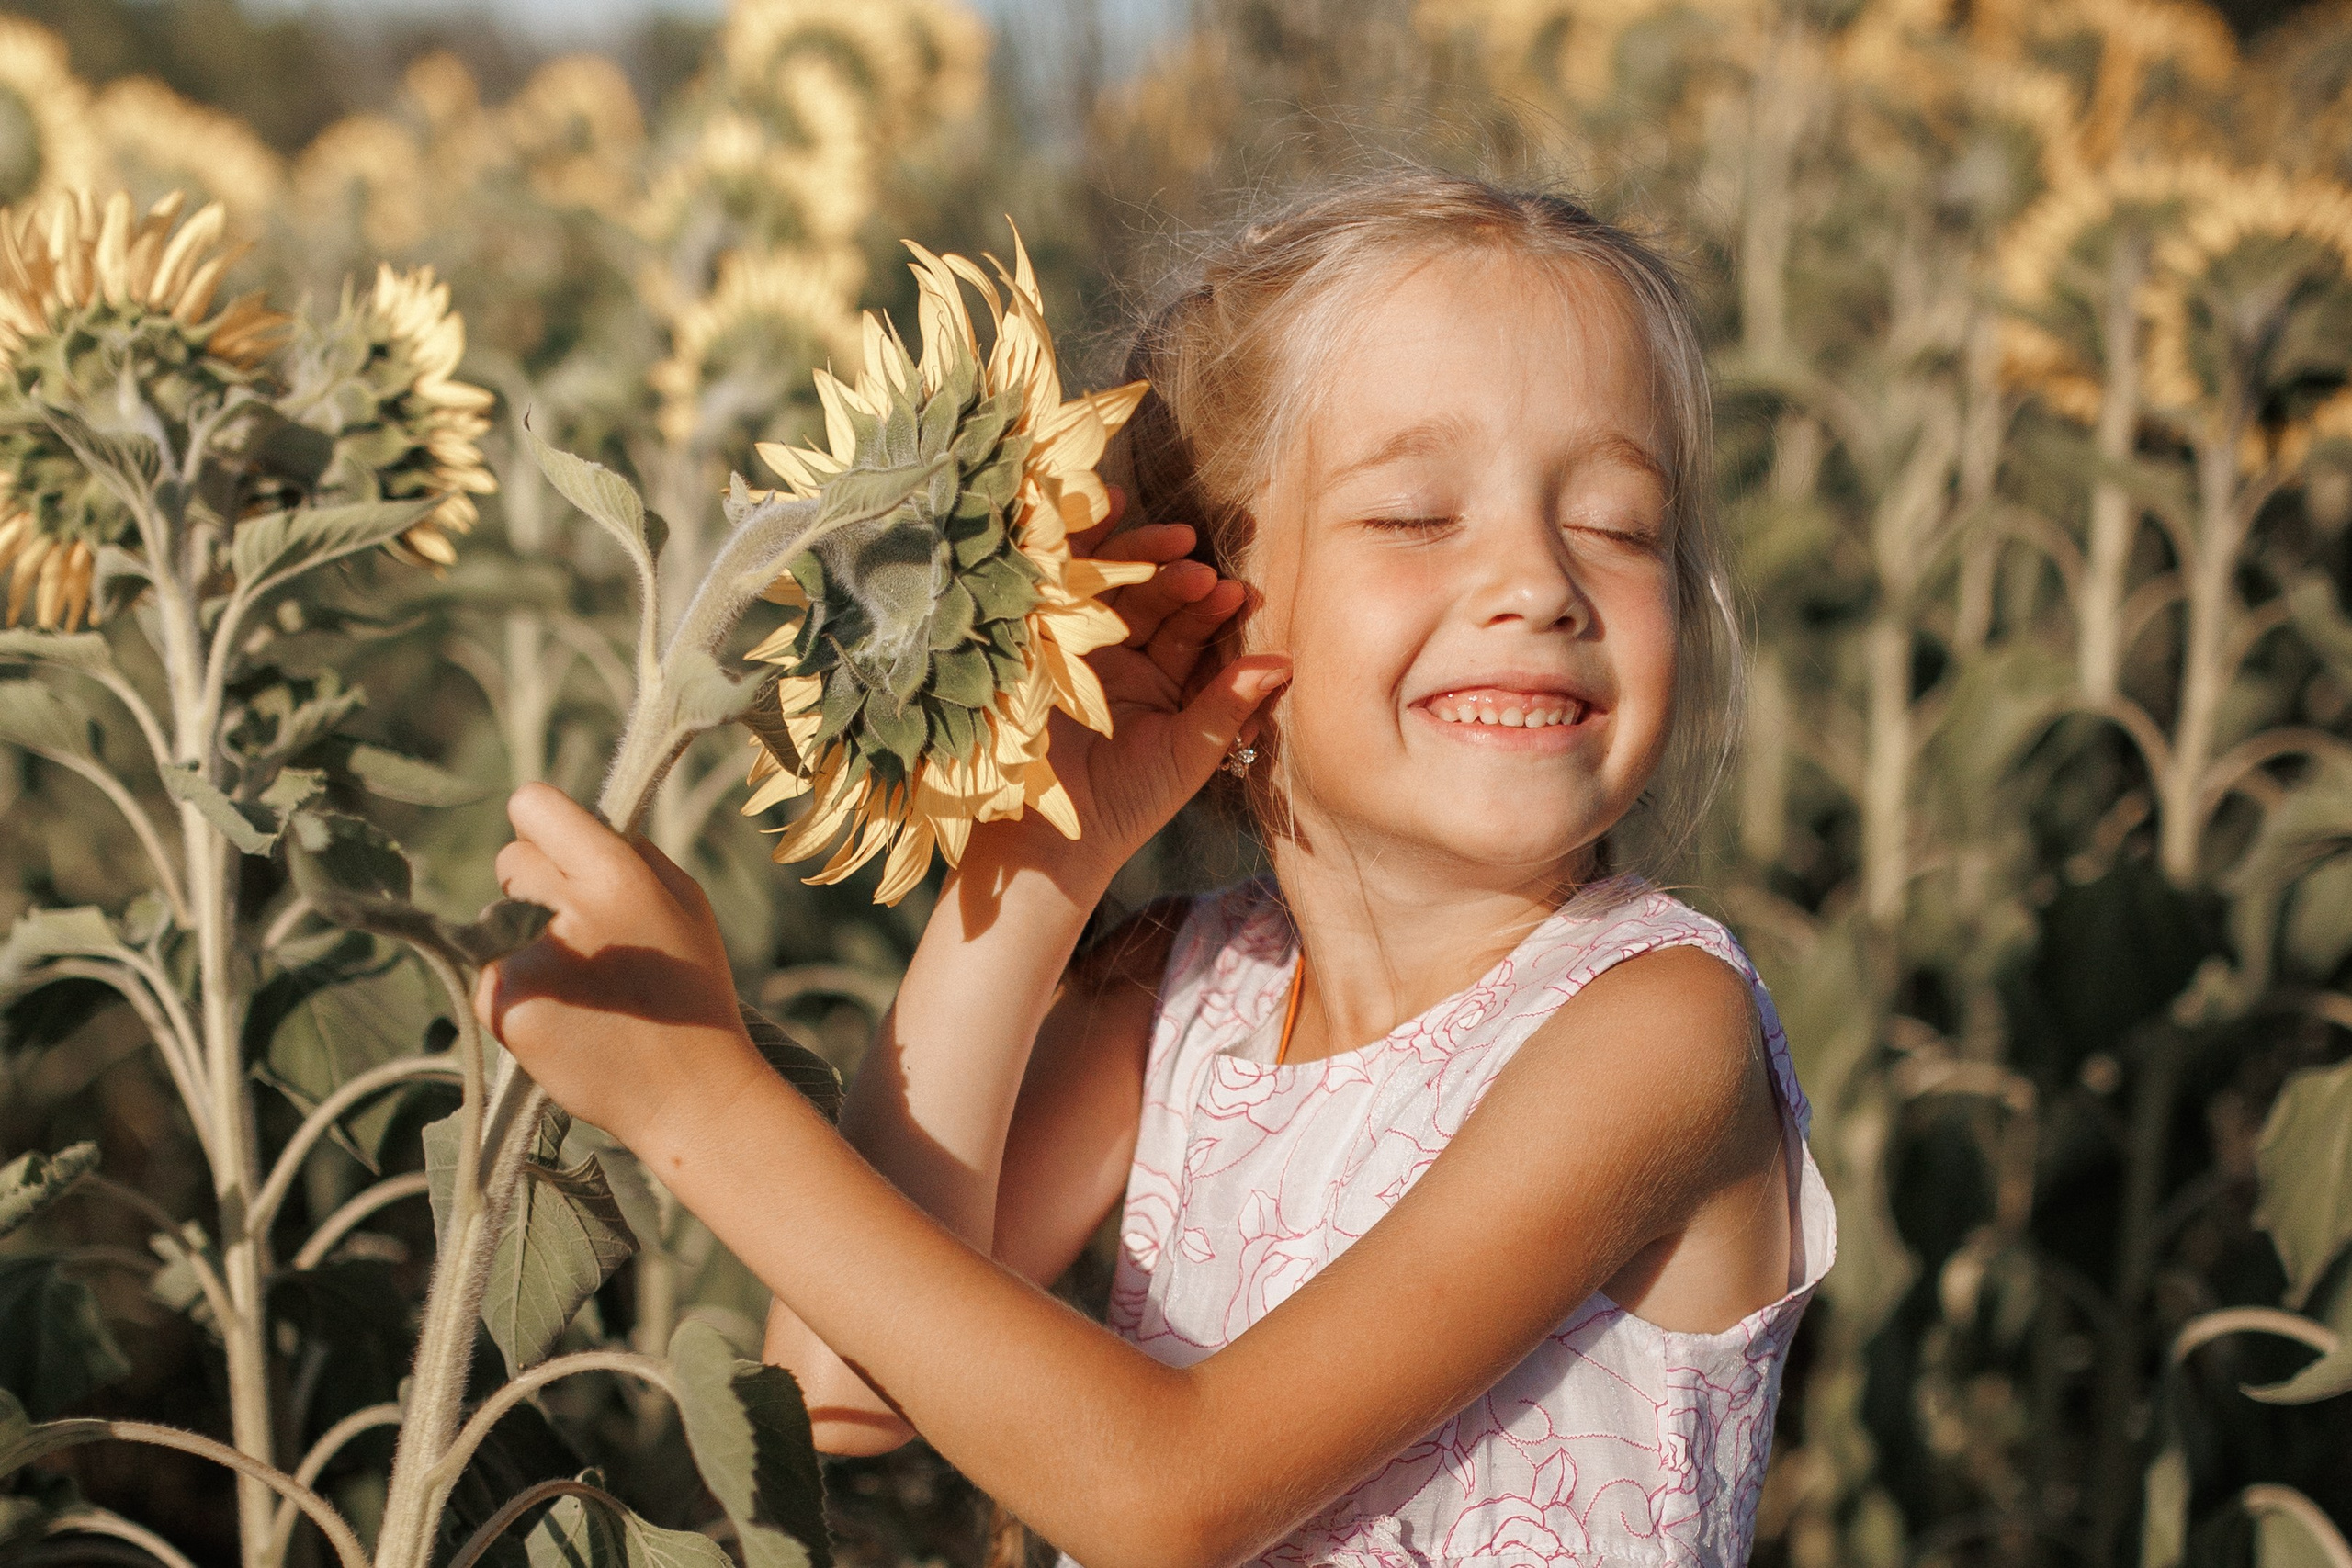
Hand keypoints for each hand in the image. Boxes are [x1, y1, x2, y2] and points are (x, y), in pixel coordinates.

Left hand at [474, 783, 763, 1149]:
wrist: (689, 1093)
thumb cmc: (691, 988)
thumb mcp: (685, 901)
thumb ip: (629, 851)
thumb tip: (574, 821)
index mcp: (617, 875)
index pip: (533, 806)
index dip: (544, 826)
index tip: (558, 851)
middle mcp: (566, 911)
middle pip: (509, 860)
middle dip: (536, 884)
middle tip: (583, 930)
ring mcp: (528, 962)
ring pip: (494, 919)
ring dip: (523, 938)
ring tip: (582, 980)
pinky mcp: (505, 1007)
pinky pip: (491, 973)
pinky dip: (519, 988)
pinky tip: (565, 1013)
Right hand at [983, 495, 1290, 884]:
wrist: (1051, 835)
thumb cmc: (1129, 803)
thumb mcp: (1189, 751)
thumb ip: (1231, 703)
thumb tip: (1286, 662)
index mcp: (1167, 680)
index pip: (1196, 631)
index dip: (1217, 610)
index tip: (1241, 595)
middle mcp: (1127, 653)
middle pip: (1158, 599)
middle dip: (1184, 582)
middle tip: (1206, 575)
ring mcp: (1082, 640)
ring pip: (1116, 584)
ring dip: (1144, 558)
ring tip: (1179, 544)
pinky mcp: (1039, 634)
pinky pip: (1063, 580)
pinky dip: (1084, 543)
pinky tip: (1109, 506)